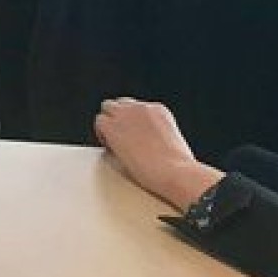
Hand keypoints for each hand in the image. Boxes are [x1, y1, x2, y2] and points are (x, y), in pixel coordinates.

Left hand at [95, 98, 223, 210]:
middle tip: (120, 138)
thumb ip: (152, 134)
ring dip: (109, 122)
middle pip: (120, 104)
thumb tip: (137, 141)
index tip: (132, 135)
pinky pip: (100, 123)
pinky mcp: (112, 126)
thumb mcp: (169, 142)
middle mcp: (142, 108)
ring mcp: (126, 115)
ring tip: (114, 142)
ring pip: (107, 108)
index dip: (131, 122)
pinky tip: (110, 146)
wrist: (176, 172)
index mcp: (159, 111)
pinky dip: (102, 133)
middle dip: (118, 118)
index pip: (136, 108)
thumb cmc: (177, 167)